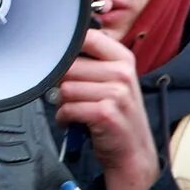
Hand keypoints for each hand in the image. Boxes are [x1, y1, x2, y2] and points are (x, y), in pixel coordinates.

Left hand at [56, 28, 158, 189]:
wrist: (132, 152)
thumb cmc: (117, 114)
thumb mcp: (114, 81)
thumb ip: (91, 63)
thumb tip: (56, 51)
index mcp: (123, 58)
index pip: (87, 37)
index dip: (67, 48)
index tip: (60, 59)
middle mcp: (122, 73)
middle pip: (69, 66)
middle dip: (61, 83)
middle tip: (69, 96)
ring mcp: (116, 93)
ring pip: (65, 89)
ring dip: (62, 103)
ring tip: (74, 110)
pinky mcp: (105, 113)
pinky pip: (68, 108)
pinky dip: (64, 117)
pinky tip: (72, 121)